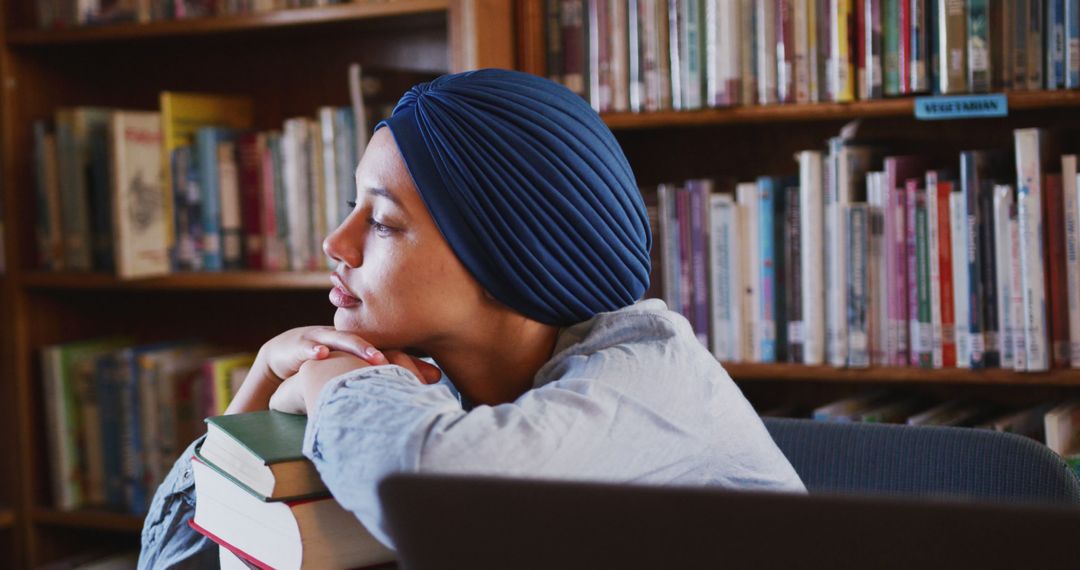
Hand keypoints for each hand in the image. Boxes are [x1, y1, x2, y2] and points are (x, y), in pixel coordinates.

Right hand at [269, 350, 442, 415]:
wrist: (286, 350)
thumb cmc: (330, 359)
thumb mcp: (356, 367)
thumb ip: (388, 373)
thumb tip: (432, 382)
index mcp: (364, 342)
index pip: (391, 350)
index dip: (410, 363)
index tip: (433, 377)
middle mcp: (346, 336)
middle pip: (372, 344)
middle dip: (389, 355)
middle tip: (410, 367)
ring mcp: (323, 338)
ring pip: (342, 340)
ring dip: (357, 348)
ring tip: (374, 358)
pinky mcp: (298, 344)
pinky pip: (306, 347)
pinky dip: (313, 350)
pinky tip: (320, 355)